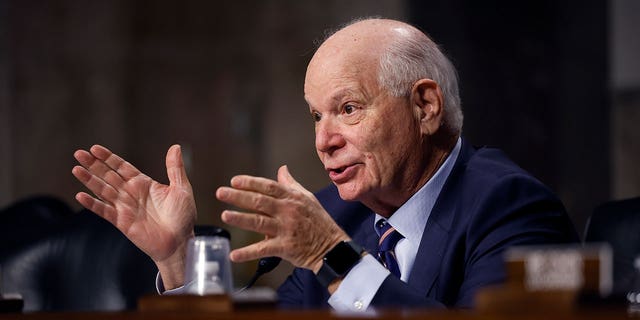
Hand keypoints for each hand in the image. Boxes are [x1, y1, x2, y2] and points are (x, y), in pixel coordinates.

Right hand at [72, 144, 195, 288]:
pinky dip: (92, 204)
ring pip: (102, 190)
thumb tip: (175, 147)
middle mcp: (131, 193)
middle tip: (79, 153)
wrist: (180, 241)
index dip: (108, 158)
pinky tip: (80, 195)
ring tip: (76, 169)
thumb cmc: (183, 217)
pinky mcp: (121, 222)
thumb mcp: (182, 188)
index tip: (95, 148)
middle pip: (108, 175)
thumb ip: (175, 168)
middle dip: (93, 164)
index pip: (122, 167)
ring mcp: (124, 207)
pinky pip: (104, 211)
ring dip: (89, 180)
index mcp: (144, 184)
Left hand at [216, 165, 348, 271]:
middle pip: (260, 201)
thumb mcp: (307, 198)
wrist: (332, 247)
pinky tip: (234, 255)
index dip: (250, 182)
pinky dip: (248, 253)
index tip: (234, 181)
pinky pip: (264, 249)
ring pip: (259, 222)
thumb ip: (291, 184)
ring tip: (225, 215)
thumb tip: (282, 169)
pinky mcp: (286, 247)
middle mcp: (288, 211)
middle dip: (238, 197)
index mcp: (292, 198)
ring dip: (241, 219)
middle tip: (220, 193)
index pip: (268, 186)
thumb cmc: (318, 221)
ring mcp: (287, 229)